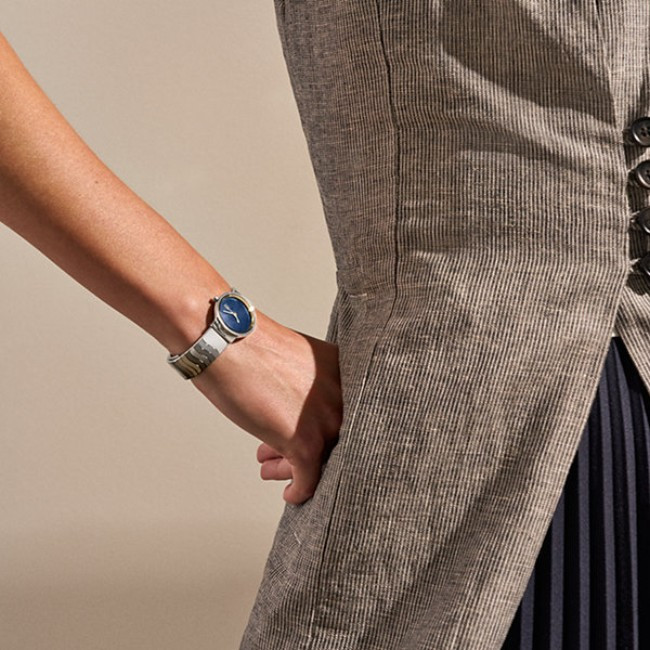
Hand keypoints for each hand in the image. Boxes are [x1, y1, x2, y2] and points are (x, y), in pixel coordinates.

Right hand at [190, 310, 341, 504]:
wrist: (225, 341)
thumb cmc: (250, 346)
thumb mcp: (293, 364)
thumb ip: (307, 386)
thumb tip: (300, 413)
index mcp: (342, 372)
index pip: (342, 412)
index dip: (322, 430)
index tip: (305, 437)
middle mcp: (343, 396)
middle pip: (334, 438)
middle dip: (305, 449)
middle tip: (283, 458)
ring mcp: (326, 419)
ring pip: (322, 459)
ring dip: (294, 468)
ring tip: (272, 470)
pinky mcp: (305, 441)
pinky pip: (309, 478)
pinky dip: (299, 490)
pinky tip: (290, 494)